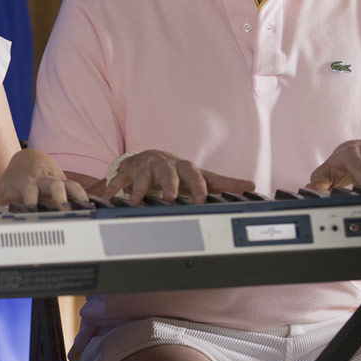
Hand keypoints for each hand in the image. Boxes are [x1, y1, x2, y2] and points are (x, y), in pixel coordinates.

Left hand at [0, 148, 89, 209]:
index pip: (29, 191)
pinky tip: (95, 207)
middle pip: (54, 187)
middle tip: (64, 210)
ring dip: (78, 197)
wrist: (30, 158)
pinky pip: (80, 189)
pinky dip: (87, 197)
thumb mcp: (1, 187)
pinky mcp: (67, 183)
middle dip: (59, 197)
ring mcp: (58, 181)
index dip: (30, 199)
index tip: (30, 210)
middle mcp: (44, 180)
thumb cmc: (15, 176)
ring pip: (71, 186)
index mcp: (28, 182)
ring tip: (85, 210)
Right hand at [102, 149, 254, 204]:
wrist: (146, 159)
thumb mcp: (198, 176)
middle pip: (170, 171)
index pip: (196, 174)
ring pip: (144, 174)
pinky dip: (114, 186)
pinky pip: (119, 178)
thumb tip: (251, 184)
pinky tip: (109, 196)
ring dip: (140, 187)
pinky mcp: (127, 170)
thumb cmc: (176, 172)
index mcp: (185, 168)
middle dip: (170, 183)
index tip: (202, 200)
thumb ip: (222, 182)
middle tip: (171, 197)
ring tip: (136, 201)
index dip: (199, 186)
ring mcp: (146, 166)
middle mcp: (166, 164)